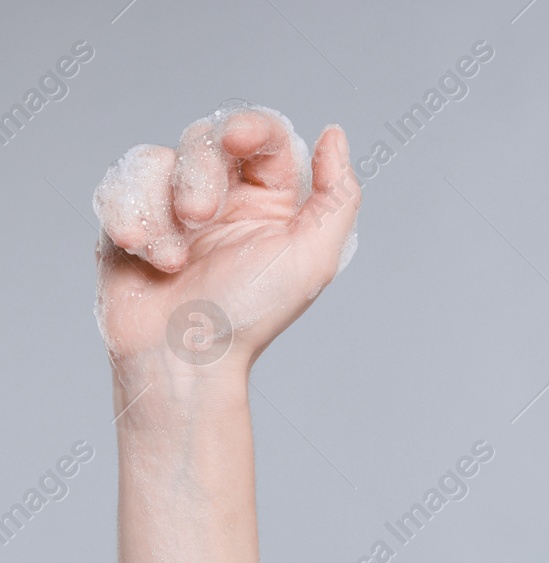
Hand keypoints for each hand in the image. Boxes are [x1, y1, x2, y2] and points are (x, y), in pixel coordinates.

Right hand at [93, 103, 359, 377]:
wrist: (184, 357)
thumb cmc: (251, 314)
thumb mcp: (313, 258)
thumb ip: (337, 196)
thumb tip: (334, 135)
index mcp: (272, 202)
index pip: (264, 137)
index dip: (249, 127)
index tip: (236, 141)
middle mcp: (225, 198)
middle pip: (206, 140)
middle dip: (199, 173)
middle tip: (199, 218)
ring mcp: (174, 207)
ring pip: (158, 160)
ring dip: (162, 206)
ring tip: (173, 259)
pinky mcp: (132, 219)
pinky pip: (120, 185)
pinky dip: (130, 217)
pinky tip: (143, 253)